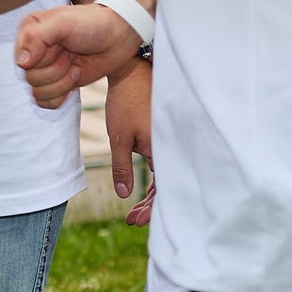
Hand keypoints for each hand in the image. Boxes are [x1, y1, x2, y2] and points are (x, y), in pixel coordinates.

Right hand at [14, 2, 143, 108]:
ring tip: (75, 66)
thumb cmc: (91, 25)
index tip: (62, 46)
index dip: (44, 60)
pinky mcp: (56, 84)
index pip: (22, 61)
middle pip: (30, 79)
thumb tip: (21, 64)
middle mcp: (33, 52)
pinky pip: (46, 103)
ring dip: (62, 83)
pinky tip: (75, 77)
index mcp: (28, 33)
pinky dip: (62, 95)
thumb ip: (37, 37)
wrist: (117, 37)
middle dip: (56, 70)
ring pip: (37, 93)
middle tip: (72, 55)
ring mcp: (44, 69)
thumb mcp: (63, 23)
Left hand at [106, 59, 155, 224]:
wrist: (132, 70)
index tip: (135, 221)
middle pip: (168, 187)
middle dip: (152, 207)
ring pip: (166, 176)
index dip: (152, 209)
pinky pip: (165, 164)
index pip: (165, 190)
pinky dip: (155, 179)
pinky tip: (143, 188)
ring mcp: (170, 142)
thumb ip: (122, 166)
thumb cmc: (125, 100)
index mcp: (164, 150)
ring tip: (134, 210)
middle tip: (132, 220)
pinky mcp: (165, 136)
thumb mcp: (119, 136)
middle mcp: (172, 148)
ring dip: (152, 195)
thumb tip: (125, 196)